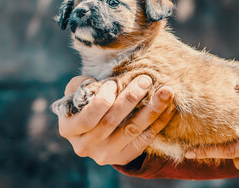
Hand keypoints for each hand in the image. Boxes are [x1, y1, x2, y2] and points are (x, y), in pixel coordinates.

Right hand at [57, 75, 175, 165]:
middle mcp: (86, 146)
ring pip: (133, 130)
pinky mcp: (124, 157)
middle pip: (113, 121)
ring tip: (165, 92)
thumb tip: (96, 81)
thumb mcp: (77, 95)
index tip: (114, 81)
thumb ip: (81, 86)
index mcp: (69, 129)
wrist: (95, 132)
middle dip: (131, 98)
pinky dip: (159, 122)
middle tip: (146, 80)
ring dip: (152, 109)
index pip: (89, 115)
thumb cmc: (86, 105)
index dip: (104, 97)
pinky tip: (169, 107)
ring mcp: (105, 154)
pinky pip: (145, 138)